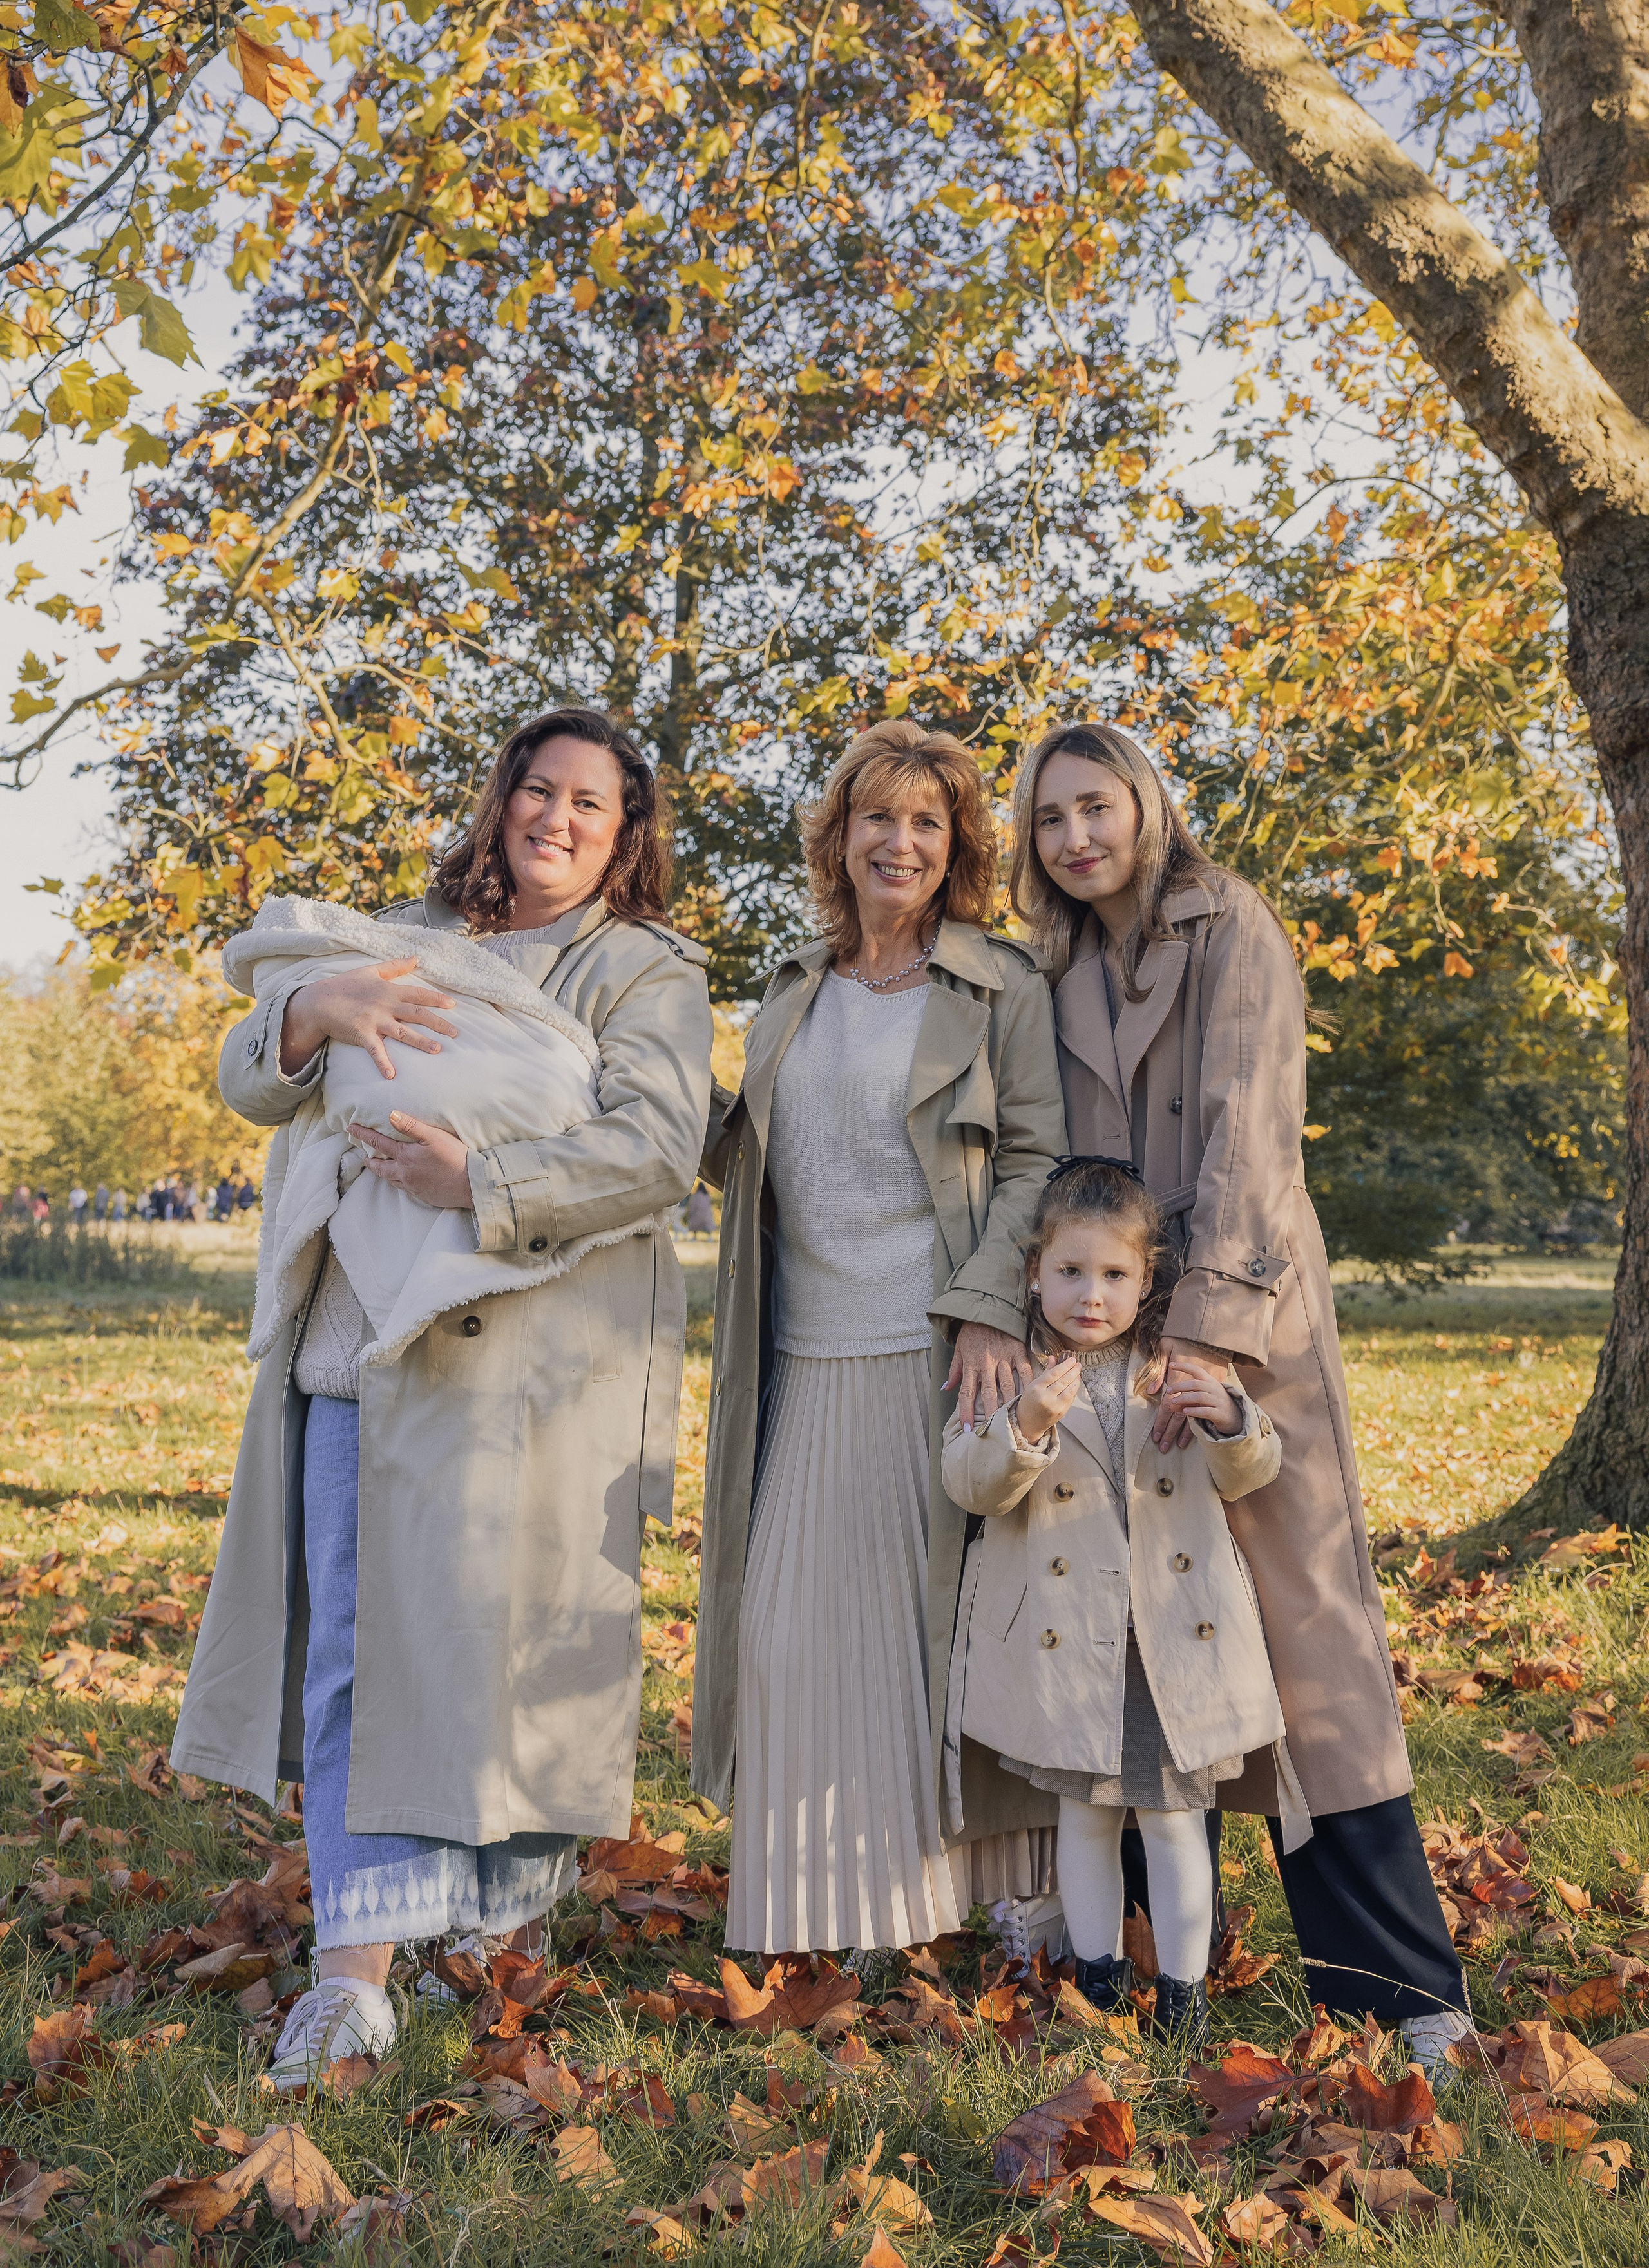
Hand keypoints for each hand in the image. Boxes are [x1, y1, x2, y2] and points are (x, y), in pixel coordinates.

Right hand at [278, 959, 458, 1079]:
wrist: (318, 1001)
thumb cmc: (344, 985)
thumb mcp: (371, 971)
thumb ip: (395, 966)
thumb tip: (416, 957)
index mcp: (389, 990)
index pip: (418, 994)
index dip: (437, 999)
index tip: (453, 1005)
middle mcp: (385, 1005)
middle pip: (417, 1014)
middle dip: (438, 1023)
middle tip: (456, 1033)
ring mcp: (374, 1020)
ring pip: (403, 1032)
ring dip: (420, 1042)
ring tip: (437, 1050)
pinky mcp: (361, 1034)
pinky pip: (375, 1050)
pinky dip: (383, 1062)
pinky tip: (392, 1075)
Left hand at [351, 1113, 472, 1209]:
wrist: (471, 1184)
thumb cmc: (455, 1157)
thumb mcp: (434, 1136)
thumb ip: (411, 1126)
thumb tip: (390, 1115)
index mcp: (406, 1156)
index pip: (378, 1143)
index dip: (363, 1134)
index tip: (350, 1128)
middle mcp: (405, 1173)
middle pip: (380, 1167)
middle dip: (370, 1160)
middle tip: (364, 1156)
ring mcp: (413, 1186)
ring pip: (390, 1179)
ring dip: (382, 1172)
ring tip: (379, 1167)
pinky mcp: (422, 1195)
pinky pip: (403, 1188)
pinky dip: (397, 1182)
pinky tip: (401, 1179)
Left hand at [947, 1322, 1033, 1430]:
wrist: (986, 1307)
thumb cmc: (972, 1331)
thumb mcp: (958, 1349)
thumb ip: (954, 1370)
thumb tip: (945, 1389)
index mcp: (970, 1364)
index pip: (966, 1393)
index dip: (966, 1412)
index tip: (968, 1428)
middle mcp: (986, 1363)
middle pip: (988, 1393)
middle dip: (990, 1414)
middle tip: (993, 1431)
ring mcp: (1003, 1357)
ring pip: (1007, 1385)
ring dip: (1009, 1403)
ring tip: (1012, 1420)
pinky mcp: (1017, 1350)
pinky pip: (1025, 1370)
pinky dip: (1029, 1384)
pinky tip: (1032, 1397)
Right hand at [1016, 1352, 1082, 1443]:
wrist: (1027, 1423)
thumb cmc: (1029, 1402)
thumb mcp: (1033, 1384)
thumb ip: (1046, 1371)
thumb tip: (1054, 1358)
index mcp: (1036, 1388)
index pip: (1054, 1373)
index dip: (1065, 1365)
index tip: (1072, 1360)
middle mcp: (1045, 1397)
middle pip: (1063, 1380)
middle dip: (1073, 1371)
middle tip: (1078, 1364)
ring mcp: (1054, 1406)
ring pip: (1070, 1390)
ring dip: (1076, 1379)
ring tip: (1078, 1372)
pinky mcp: (1061, 1412)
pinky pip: (1071, 1398)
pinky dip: (1074, 1389)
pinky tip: (1075, 1383)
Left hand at [1167, 1373, 1242, 1434]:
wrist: (1235, 1418)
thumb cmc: (1215, 1404)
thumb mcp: (1202, 1399)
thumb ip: (1187, 1399)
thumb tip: (1171, 1404)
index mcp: (1210, 1381)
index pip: (1197, 1370)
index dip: (1184, 1366)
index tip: (1171, 1364)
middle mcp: (1215, 1389)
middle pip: (1196, 1384)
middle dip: (1180, 1386)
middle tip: (1168, 1391)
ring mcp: (1219, 1401)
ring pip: (1200, 1397)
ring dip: (1184, 1398)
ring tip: (1173, 1402)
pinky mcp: (1220, 1414)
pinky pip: (1206, 1411)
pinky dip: (1194, 1411)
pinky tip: (1185, 1412)